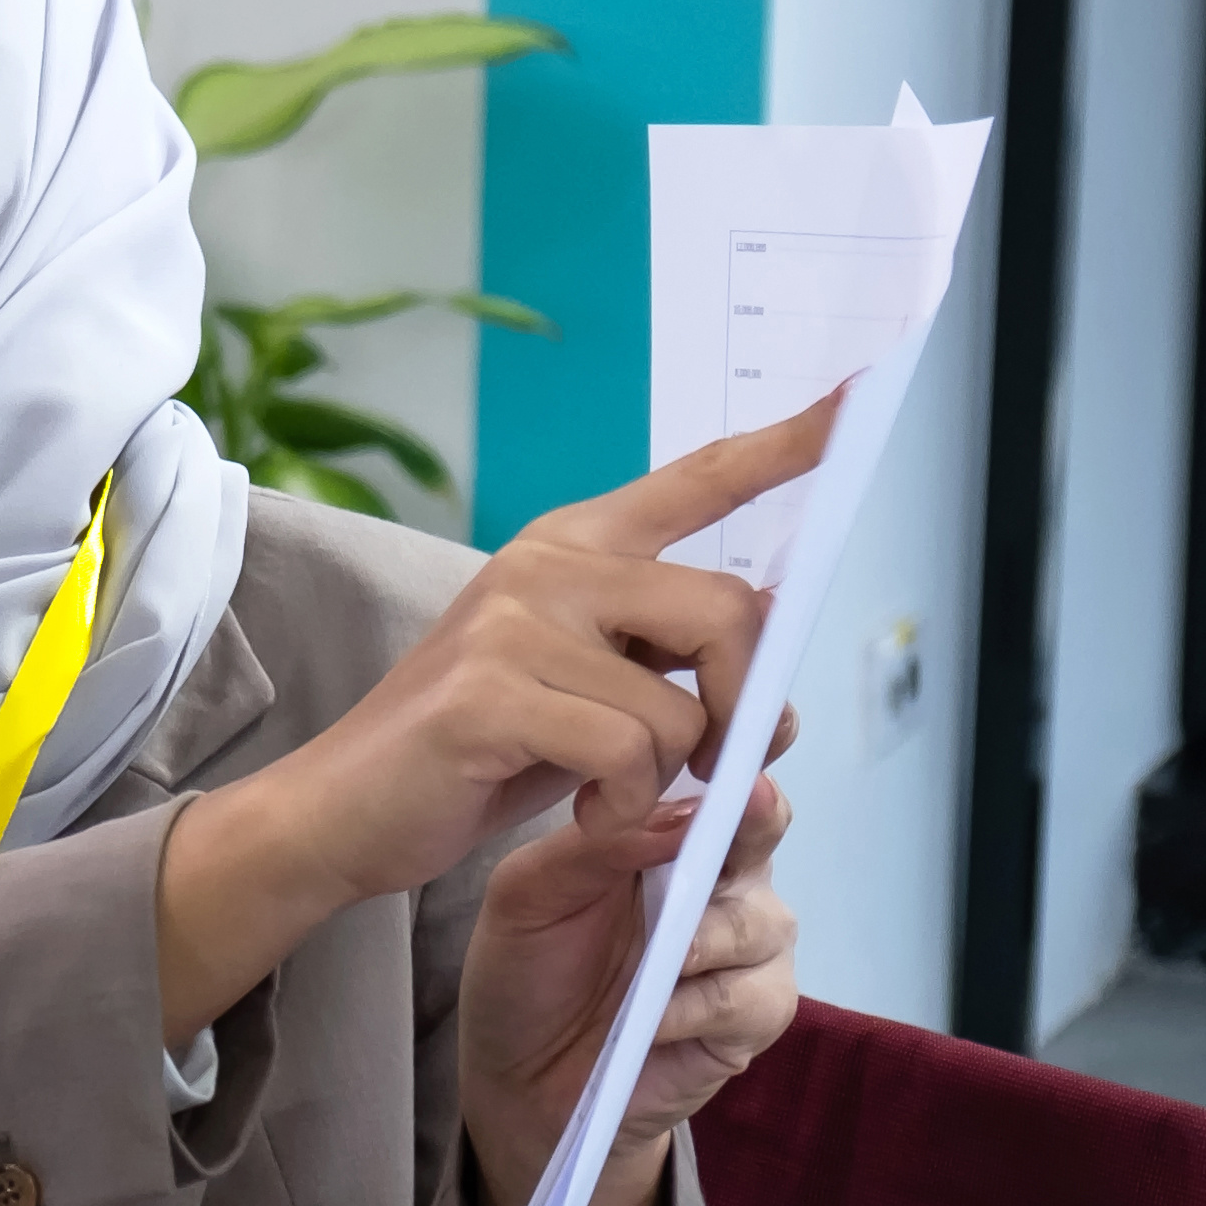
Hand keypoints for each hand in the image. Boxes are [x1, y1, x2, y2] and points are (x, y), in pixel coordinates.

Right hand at [156, 386, 838, 1038]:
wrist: (343, 808)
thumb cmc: (474, 751)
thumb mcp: (582, 686)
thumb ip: (662, 656)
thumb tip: (772, 680)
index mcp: (573, 545)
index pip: (700, 479)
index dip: (788, 442)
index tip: (862, 392)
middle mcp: (546, 563)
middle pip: (731, 610)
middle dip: (746, 705)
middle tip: (717, 760)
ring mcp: (513, 622)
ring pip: (684, 706)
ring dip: (665, 778)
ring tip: (606, 793)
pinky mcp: (490, 692)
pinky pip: (629, 754)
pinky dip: (620, 807)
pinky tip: (580, 813)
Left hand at [463, 760, 804, 1205]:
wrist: (519, 1076)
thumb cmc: (528, 971)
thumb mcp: (529, 895)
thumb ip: (592, 846)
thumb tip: (675, 812)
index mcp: (674, 835)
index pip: (723, 775)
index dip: (743, 749)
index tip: (736, 733)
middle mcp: (726, 880)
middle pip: (766, 830)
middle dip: (749, 824)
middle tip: (728, 817)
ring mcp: (748, 949)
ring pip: (761, 919)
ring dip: (701, 938)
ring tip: (650, 962)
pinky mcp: (754, 1018)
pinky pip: (749, 996)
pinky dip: (694, 1005)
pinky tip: (648, 1017)